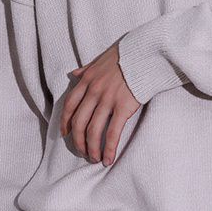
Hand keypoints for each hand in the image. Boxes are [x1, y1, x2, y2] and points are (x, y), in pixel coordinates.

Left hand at [61, 42, 141, 164]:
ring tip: (94, 158)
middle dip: (78, 141)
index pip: (70, 105)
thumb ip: (86, 69)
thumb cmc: (126, 55)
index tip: (66, 134)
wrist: (146, 52)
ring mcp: (107, 100)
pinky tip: (108, 159)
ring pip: (92, 131)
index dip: (65, 122)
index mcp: (87, 80)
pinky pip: (112, 133)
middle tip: (82, 152)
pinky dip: (108, 149)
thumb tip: (74, 74)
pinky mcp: (123, 107)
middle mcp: (94, 91)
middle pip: (79, 122)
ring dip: (91, 149)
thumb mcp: (100, 59)